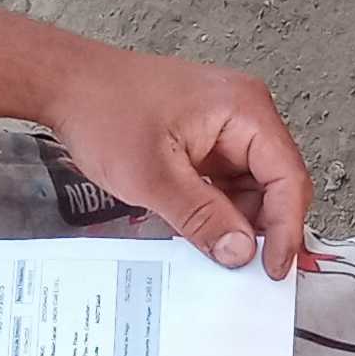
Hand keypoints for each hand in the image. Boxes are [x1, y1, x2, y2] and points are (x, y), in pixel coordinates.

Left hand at [44, 45, 311, 277]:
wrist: (67, 85)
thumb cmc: (104, 111)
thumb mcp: (153, 176)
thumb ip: (202, 218)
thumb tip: (241, 253)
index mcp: (245, 110)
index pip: (288, 178)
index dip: (286, 229)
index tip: (273, 270)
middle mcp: (245, 114)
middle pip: (275, 184)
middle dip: (260, 227)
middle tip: (242, 269)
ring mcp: (226, 127)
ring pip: (251, 188)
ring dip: (235, 221)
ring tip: (210, 249)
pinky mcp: (206, 139)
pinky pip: (226, 183)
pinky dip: (217, 209)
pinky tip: (198, 230)